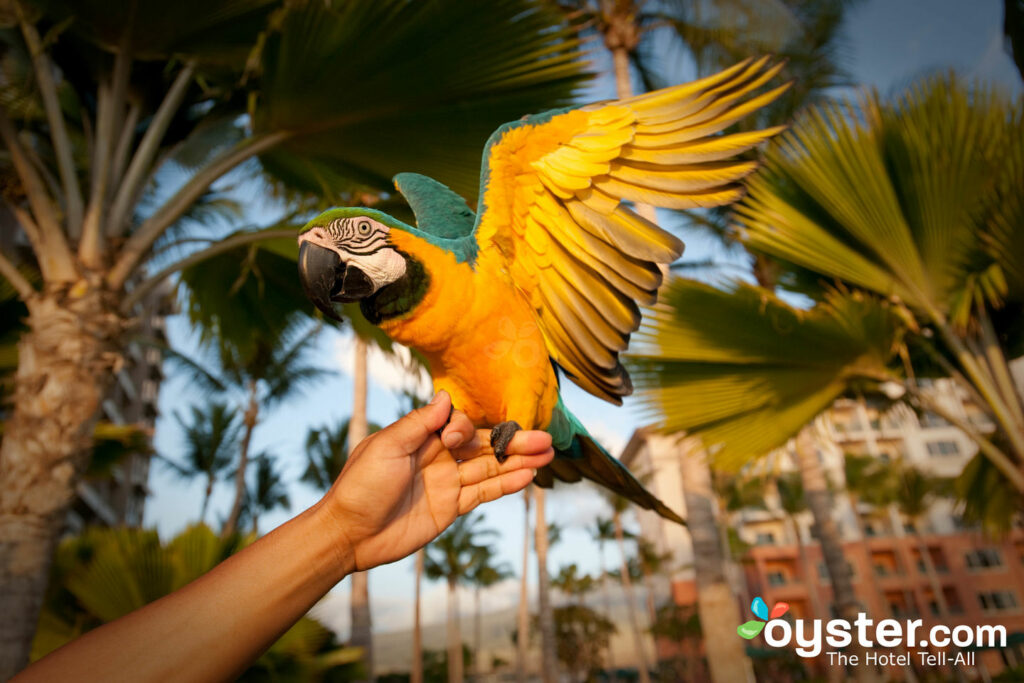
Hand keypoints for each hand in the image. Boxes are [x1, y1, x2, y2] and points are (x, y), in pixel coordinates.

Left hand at [322, 391, 553, 571]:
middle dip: (514, 442)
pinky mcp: (450, 507)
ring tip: (549, 454)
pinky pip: (483, 493)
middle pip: (483, 445)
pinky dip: (506, 485)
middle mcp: (439, 456)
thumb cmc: (360, 485)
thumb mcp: (386, 447)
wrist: (350, 533)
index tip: (453, 442)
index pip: (458, 424)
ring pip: (490, 468)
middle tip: (547, 438)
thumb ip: (420, 423)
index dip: (464, 429)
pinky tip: (528, 476)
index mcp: (421, 436)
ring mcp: (447, 482)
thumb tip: (445, 396)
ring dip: (518, 461)